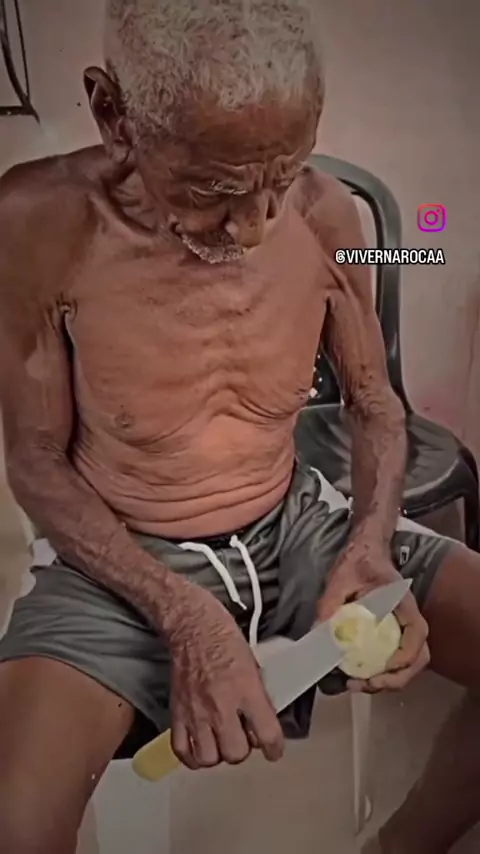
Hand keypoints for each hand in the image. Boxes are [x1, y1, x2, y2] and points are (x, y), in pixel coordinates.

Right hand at [167, 582, 283, 769]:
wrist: (192, 625)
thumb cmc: (224, 636)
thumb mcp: (254, 663)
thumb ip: (259, 695)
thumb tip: (264, 718)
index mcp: (246, 690)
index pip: (267, 734)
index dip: (275, 748)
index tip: (274, 750)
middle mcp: (221, 705)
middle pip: (236, 753)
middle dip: (243, 749)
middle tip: (243, 737)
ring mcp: (196, 711)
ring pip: (209, 757)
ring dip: (218, 754)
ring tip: (221, 742)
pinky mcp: (177, 712)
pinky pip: (182, 750)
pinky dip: (192, 756)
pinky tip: (200, 747)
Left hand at [317, 545, 429, 692]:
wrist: (365, 550)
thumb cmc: (358, 561)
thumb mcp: (341, 578)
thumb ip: (330, 603)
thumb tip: (318, 632)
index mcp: (403, 603)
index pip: (417, 635)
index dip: (404, 657)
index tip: (381, 669)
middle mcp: (409, 619)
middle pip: (418, 658)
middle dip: (394, 679)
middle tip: (364, 684)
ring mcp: (403, 628)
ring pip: (409, 663)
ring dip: (389, 680)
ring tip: (359, 685)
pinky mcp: (394, 632)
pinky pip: (396, 657)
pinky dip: (383, 672)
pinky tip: (360, 674)